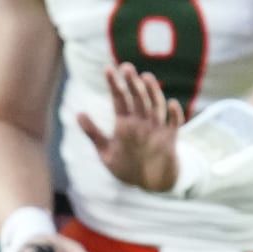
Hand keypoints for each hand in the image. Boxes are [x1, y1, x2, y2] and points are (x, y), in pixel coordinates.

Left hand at [78, 62, 185, 193]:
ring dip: (152, 92)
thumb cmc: (127, 166)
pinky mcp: (169, 139)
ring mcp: (156, 129)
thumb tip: (78, 113)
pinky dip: (174, 114)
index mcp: (125, 124)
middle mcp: (141, 123)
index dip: (114, 84)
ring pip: (155, 106)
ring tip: (146, 77)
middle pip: (137, 98)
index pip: (119, 99)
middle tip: (126, 67)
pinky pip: (174, 124)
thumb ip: (93, 133)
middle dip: (132, 83)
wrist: (149, 183)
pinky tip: (172, 104)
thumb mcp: (106, 152)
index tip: (107, 69)